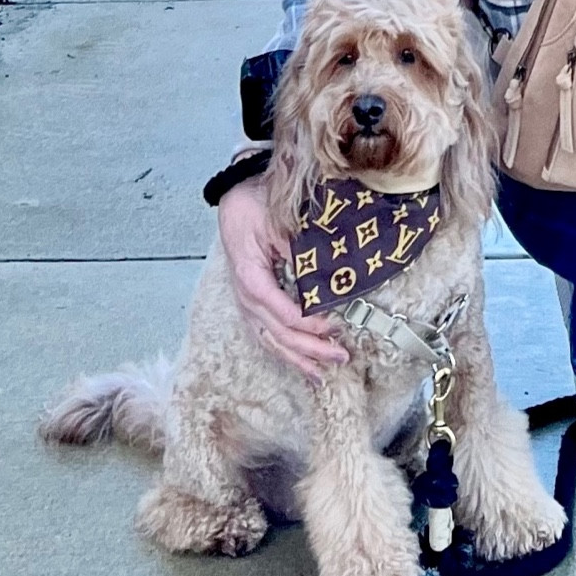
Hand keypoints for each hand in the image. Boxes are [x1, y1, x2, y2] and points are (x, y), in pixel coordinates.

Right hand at [218, 177, 348, 379]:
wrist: (234, 200)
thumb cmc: (254, 207)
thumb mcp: (276, 221)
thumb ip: (298, 250)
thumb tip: (324, 276)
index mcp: (250, 277)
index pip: (280, 310)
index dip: (307, 324)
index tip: (333, 327)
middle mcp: (246, 297)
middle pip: (278, 333)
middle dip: (310, 349)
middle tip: (340, 356)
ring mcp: (247, 304)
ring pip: (271, 341)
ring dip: (298, 359)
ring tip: (323, 375)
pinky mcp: (253, 305)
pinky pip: (268, 335)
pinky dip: (286, 352)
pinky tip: (303, 365)